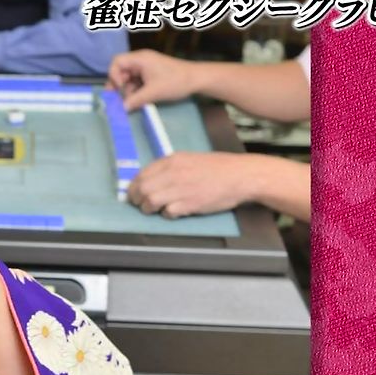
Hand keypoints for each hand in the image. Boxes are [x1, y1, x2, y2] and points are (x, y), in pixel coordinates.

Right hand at [106, 49, 199, 110]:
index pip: (116, 62)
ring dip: (128, 89)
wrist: (197, 79)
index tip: (120, 89)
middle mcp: (141, 60)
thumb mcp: (153, 93)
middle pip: (121, 70)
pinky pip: (137, 80)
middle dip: (119, 85)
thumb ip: (134, 100)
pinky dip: (136, 90)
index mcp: (140, 59)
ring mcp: (146, 66)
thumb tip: (121, 109)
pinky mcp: (151, 73)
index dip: (113, 75)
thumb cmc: (175, 82)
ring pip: (128, 77)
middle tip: (120, 99)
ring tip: (134, 101)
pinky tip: (140, 99)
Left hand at [127, 152, 262, 218]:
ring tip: (155, 210)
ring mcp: (180, 189)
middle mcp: (172, 173)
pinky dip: (167, 215)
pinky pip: (167, 213)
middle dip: (137, 199)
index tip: (134, 194)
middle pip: (141, 189)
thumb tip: (151, 179)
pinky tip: (174, 212)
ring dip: (149, 209)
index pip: (141, 175)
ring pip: (150, 201)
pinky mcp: (189, 204)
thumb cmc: (218, 168)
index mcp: (172, 160)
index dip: (134, 187)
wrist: (241, 176)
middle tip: (141, 205)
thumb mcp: (190, 159)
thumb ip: (170, 168)